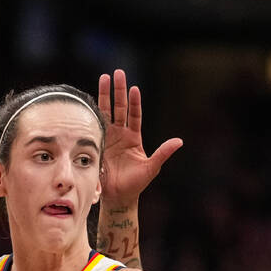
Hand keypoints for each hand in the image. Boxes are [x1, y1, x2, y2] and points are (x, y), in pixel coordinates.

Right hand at [98, 69, 182, 203]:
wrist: (118, 197)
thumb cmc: (136, 184)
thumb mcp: (152, 167)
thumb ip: (163, 153)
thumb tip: (179, 141)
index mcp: (134, 138)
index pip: (134, 115)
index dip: (134, 102)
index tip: (134, 88)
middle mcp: (121, 135)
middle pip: (119, 108)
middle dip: (118, 91)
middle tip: (118, 73)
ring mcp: (108, 138)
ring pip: (106, 112)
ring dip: (105, 95)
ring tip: (105, 77)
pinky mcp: (97, 144)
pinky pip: (95, 125)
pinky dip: (93, 112)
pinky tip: (90, 98)